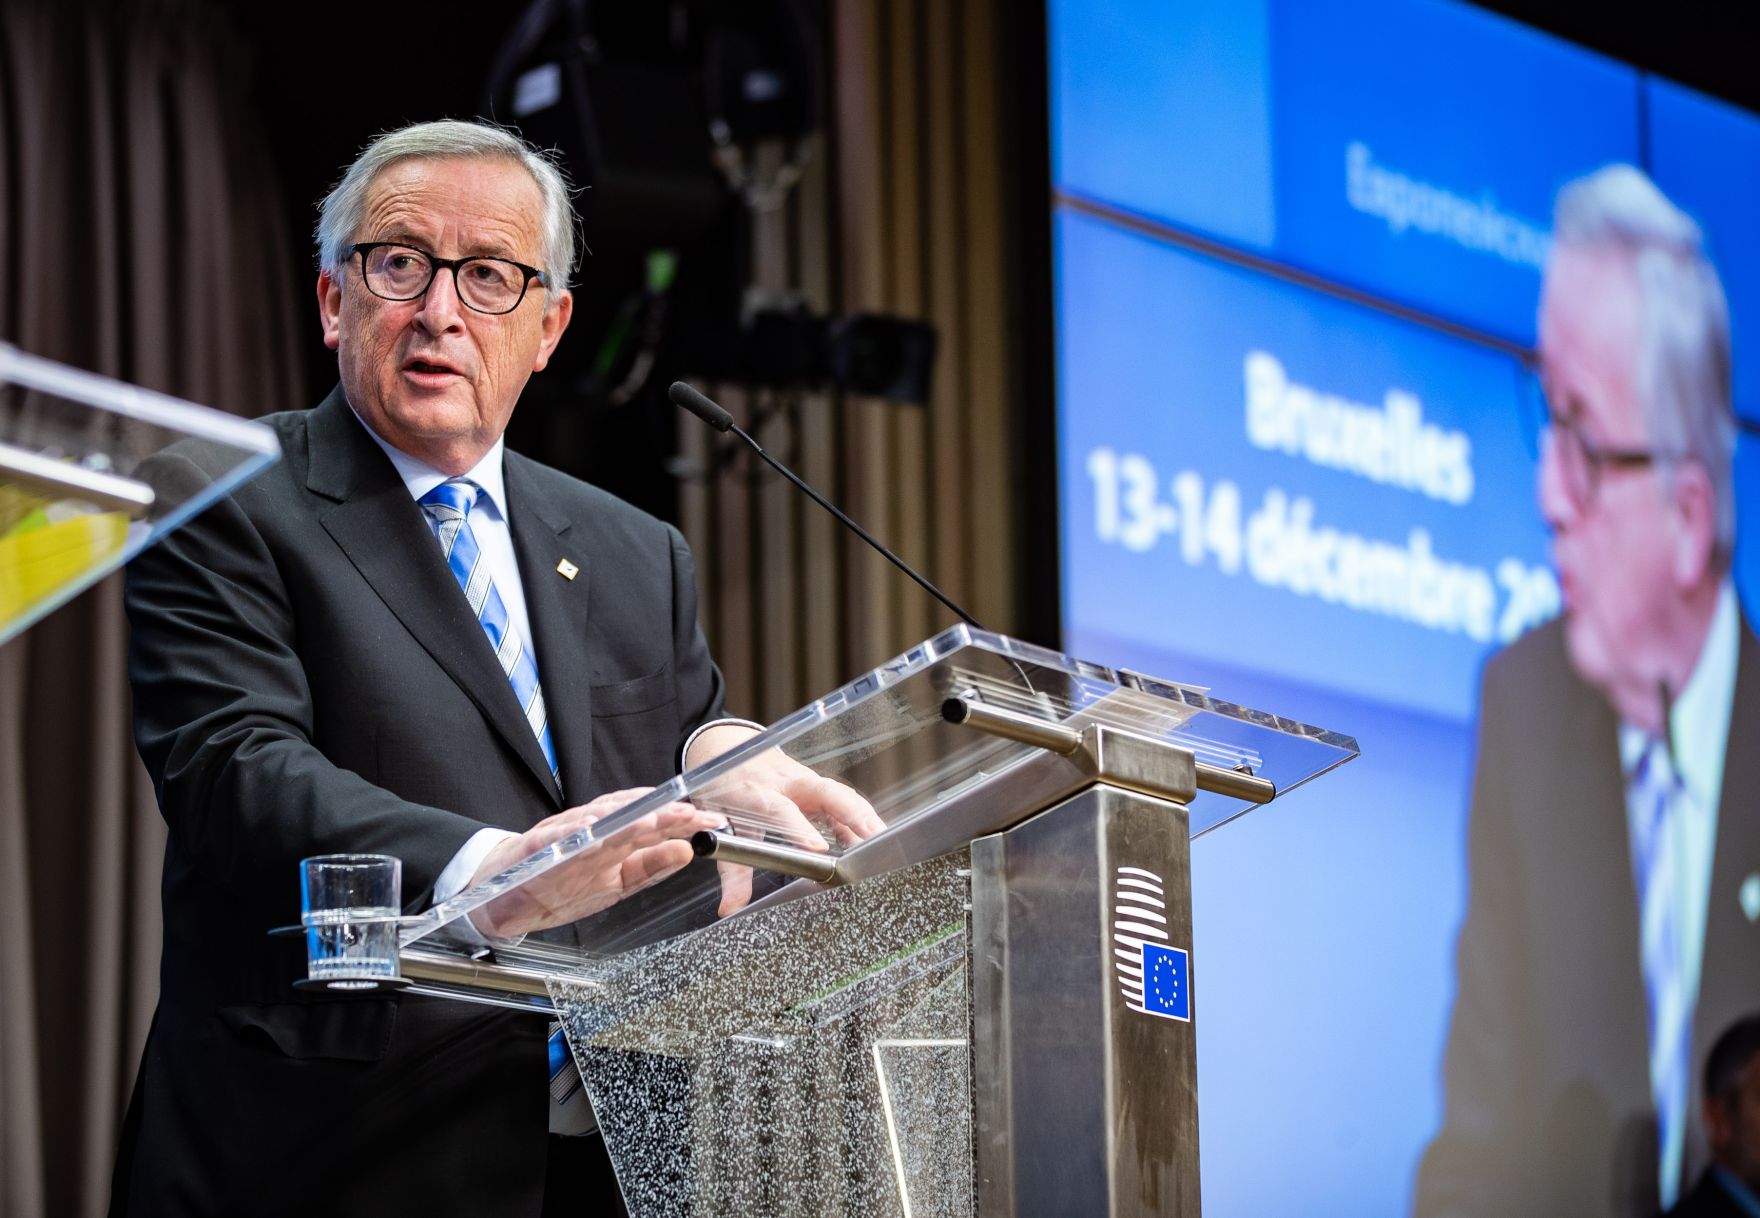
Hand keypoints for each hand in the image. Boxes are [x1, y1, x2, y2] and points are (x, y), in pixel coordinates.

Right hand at [466, 787, 723, 938]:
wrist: (503, 894)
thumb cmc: (560, 883)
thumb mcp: (615, 883)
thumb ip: (650, 866)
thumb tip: (687, 851)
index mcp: (613, 839)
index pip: (653, 825)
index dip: (683, 822)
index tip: (714, 821)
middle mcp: (592, 831)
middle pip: (630, 817)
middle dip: (661, 814)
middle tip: (689, 814)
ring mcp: (565, 837)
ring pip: (596, 823)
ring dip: (623, 818)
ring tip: (649, 819)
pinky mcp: (536, 849)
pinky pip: (556, 840)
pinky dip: (572, 834)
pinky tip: (589, 830)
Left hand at [686, 726, 886, 915]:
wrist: (725, 749)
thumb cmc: (723, 788)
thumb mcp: (720, 827)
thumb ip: (731, 871)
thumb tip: (729, 908)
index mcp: (757, 792)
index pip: (782, 810)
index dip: (801, 830)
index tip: (819, 850)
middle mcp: (786, 782)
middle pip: (826, 792)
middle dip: (852, 814)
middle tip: (873, 839)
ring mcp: (804, 780)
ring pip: (841, 794)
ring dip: (864, 817)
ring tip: (884, 843)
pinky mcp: (816, 785)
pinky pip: (843, 800)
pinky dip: (860, 819)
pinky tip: (871, 839)